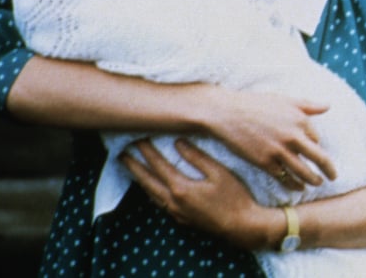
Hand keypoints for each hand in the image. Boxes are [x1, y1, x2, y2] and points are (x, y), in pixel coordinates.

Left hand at [121, 138, 278, 249]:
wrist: (243, 226)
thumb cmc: (235, 197)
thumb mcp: (219, 173)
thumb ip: (197, 157)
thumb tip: (178, 143)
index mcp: (181, 189)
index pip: (159, 166)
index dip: (147, 151)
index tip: (138, 138)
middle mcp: (174, 202)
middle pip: (148, 182)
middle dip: (135, 167)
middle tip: (122, 155)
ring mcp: (178, 213)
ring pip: (152, 195)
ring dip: (141, 181)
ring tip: (133, 169)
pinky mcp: (183, 219)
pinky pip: (160, 204)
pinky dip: (152, 193)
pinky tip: (153, 189)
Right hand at [199, 86, 337, 187]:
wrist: (227, 113)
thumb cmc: (255, 104)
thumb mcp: (284, 100)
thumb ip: (308, 105)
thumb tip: (328, 105)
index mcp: (300, 119)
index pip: (316, 139)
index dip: (316, 146)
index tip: (315, 152)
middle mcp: (293, 136)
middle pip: (319, 158)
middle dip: (329, 170)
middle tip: (334, 177)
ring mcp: (279, 150)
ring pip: (304, 171)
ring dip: (313, 180)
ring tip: (317, 184)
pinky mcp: (265, 162)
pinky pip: (285, 178)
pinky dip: (294, 184)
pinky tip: (298, 188)